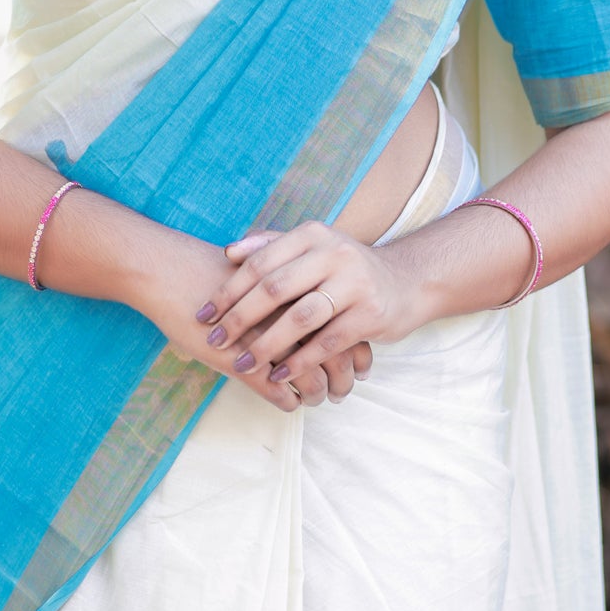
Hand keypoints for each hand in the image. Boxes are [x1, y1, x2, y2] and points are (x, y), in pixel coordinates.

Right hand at [123, 220, 373, 412]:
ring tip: (316, 398)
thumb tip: (311, 300)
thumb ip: (287, 285)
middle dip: (344, 380)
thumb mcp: (257, 271)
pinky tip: (288, 401)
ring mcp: (270, 342)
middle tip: (343, 389)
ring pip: (312, 382)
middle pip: (336, 357)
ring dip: (317, 395)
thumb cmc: (212, 269)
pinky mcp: (245, 364)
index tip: (360, 364)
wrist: (171, 270)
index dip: (356, 351)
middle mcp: (291, 316)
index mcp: (299, 290)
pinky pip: (279, 394)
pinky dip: (288, 401)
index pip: (344, 327)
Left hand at [197, 221, 427, 396]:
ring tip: (243, 364)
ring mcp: (354, 283)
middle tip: (216, 340)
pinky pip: (328, 342)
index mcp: (312, 234)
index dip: (229, 290)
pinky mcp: (370, 314)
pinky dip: (301, 361)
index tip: (204, 314)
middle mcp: (333, 253)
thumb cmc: (344, 267)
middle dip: (240, 318)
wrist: (405, 281)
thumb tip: (229, 252)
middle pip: (275, 288)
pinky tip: (280, 376)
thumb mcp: (313, 247)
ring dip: (268, 345)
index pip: (260, 262)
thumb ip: (273, 246)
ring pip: (300, 318)